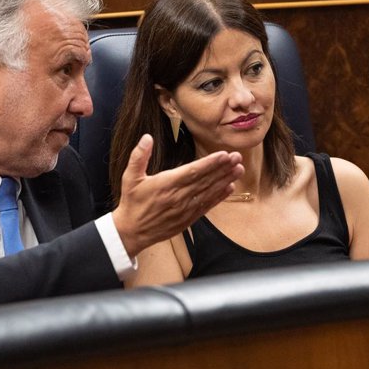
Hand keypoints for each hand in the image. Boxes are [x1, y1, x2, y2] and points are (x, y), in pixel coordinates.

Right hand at [112, 134, 242, 256]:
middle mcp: (178, 197)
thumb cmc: (131, 202)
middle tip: (238, 157)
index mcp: (165, 184)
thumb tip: (146, 137)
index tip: (224, 154)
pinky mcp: (187, 218)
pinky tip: (229, 188)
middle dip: (223, 168)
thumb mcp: (129, 177)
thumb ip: (138, 156)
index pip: (192, 172)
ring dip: (225, 180)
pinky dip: (218, 197)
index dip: (210, 163)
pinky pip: (206, 206)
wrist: (132, 231)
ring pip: (208, 192)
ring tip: (239, 169)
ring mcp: (184, 209)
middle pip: (205, 181)